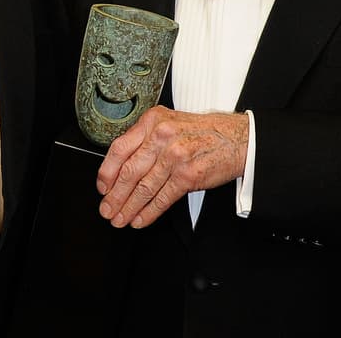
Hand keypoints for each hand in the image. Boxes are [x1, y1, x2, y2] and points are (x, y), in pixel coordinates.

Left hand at [96, 106, 248, 227]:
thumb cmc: (204, 132)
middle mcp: (162, 137)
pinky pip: (162, 198)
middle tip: (106, 209)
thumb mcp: (170, 123)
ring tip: (120, 218)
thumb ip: (146, 139)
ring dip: (129, 207)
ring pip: (144, 188)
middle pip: (129, 171)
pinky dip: (149, 212)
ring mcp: (175, 156)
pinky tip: (140, 219)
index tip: (102, 187)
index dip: (107, 172)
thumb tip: (121, 165)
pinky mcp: (188, 175)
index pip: (119, 148)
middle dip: (114, 196)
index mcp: (152, 122)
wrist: (238, 139)